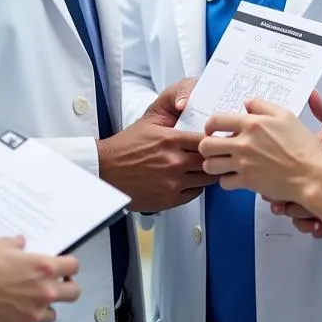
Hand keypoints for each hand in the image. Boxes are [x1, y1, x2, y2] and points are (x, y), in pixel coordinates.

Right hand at [0, 237, 80, 321]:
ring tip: (29, 301)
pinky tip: (7, 311)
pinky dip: (20, 319)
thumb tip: (21, 245)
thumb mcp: (2, 245)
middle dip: (67, 288)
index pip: (73, 267)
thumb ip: (17, 245)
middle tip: (55, 284)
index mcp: (45, 268)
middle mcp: (44, 292)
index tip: (62, 267)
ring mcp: (32, 314)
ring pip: (52, 315)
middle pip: (74, 293)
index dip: (68, 266)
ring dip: (44, 307)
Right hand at [98, 80, 214, 211]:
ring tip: (201, 167)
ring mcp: (172, 182)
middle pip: (209, 161)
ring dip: (206, 173)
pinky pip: (195, 193)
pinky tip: (189, 179)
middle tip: (213, 155)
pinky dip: (196, 187)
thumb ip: (176, 122)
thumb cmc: (126, 146)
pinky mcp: (169, 199)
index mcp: (170, 140)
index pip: (206, 141)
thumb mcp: (150, 123)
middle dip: (212, 157)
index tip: (215, 141)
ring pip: (206, 179)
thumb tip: (198, 123)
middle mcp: (174, 162)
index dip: (213, 141)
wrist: (105, 169)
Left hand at [199, 98, 321, 202]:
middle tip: (215, 148)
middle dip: (207, 146)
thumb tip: (246, 103)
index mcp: (251, 123)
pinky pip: (224, 182)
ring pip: (210, 165)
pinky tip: (234, 176)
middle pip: (206, 144)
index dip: (209, 125)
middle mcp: (243, 143)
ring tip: (222, 163)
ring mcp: (243, 164)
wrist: (312, 174)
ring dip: (213, 164)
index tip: (211, 130)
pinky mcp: (247, 182)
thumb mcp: (286, 116)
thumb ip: (263, 106)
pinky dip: (226, 180)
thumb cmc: (303, 146)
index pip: (216, 120)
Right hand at [265, 94, 321, 236]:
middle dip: (283, 201)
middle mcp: (314, 176)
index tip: (270, 184)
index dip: (273, 177)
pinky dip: (315, 227)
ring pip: (298, 209)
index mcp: (312, 154)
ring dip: (300, 216)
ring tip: (308, 219)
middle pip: (286, 190)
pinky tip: (319, 227)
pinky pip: (316, 223)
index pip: (283, 166)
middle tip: (282, 206)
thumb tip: (312, 94)